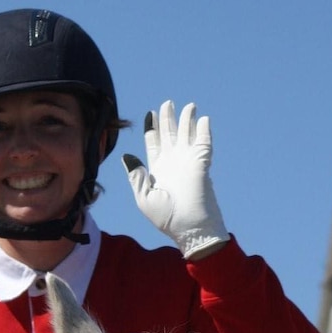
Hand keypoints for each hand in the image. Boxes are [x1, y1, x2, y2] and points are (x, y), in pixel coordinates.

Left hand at [122, 100, 228, 258]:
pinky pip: (204, 143)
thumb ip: (136, 176)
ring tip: (188, 106)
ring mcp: (188, 162)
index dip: (152, 128)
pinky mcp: (201, 164)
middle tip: (167, 103)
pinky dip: (204, 131)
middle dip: (168, 118)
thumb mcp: (144, 198)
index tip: (150, 114)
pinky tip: (203, 119)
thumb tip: (128, 155)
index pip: (154, 143)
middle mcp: (172, 163)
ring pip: (188, 135)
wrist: (190, 230)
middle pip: (170, 134)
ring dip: (187, 120)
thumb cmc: (166, 218)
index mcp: (157, 169)